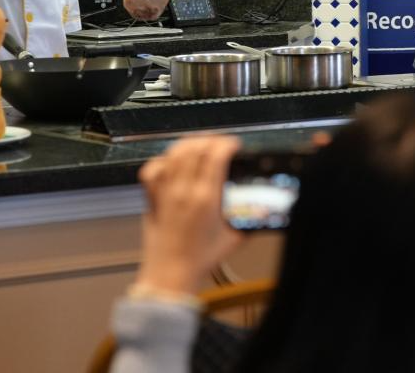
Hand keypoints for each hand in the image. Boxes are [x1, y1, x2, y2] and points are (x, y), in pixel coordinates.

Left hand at [134, 135, 244, 294]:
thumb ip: (249, 219)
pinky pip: (152, 169)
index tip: (235, 146)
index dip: (228, 144)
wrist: (171, 275)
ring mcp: (165, 193)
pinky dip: (163, 160)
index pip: (216, 155)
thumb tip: (262, 208)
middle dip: (211, 139)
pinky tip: (172, 162)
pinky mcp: (152, 198)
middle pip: (195, 147)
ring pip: (173, 153)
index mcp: (206, 198)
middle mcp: (183, 191)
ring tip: (201, 145)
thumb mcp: (235, 237)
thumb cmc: (199, 260)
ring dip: (190, 143)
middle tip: (221, 144)